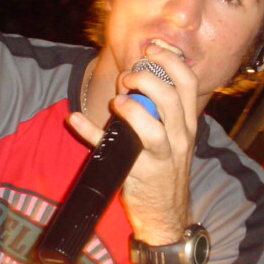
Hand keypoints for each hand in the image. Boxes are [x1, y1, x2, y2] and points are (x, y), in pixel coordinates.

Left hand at [69, 45, 194, 243]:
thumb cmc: (166, 169)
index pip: (188, 82)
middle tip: (127, 79)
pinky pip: (111, 149)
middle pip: (170, 97)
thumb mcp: (175, 136)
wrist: (167, 214)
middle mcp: (180, 137)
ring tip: (117, 101)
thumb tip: (139, 76)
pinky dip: (89, 132)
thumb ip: (163, 109)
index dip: (170, 61)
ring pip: (153, 127)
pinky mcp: (138, 173)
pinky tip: (75, 119)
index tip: (151, 49)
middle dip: (145, 78)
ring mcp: (162, 157)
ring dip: (130, 107)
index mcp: (187, 123)